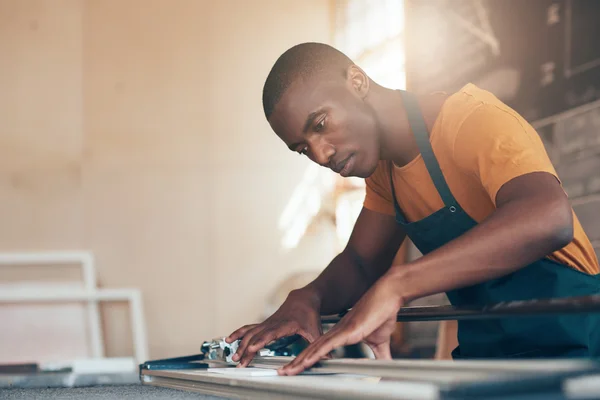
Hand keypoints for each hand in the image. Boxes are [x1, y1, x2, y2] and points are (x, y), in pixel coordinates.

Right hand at [225, 288, 322, 366]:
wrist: (303, 299)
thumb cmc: (309, 314)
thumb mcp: (315, 330)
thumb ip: (319, 345)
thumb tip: (329, 357)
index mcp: (285, 324)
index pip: (271, 333)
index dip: (261, 340)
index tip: (252, 348)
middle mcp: (273, 323)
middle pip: (256, 336)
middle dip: (246, 349)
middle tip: (239, 361)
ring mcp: (266, 322)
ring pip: (250, 332)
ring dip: (240, 344)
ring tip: (233, 356)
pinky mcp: (263, 323)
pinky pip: (248, 327)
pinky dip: (238, 333)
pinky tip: (229, 339)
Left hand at [277, 275, 401, 375]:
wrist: (389, 294)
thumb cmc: (384, 313)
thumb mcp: (381, 341)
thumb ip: (381, 356)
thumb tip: (386, 368)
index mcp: (342, 334)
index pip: (320, 350)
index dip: (308, 359)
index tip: (297, 368)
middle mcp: (337, 332)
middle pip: (311, 350)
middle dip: (297, 363)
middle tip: (283, 372)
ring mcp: (340, 331)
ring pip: (314, 349)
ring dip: (300, 361)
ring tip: (286, 371)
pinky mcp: (347, 330)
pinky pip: (327, 344)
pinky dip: (315, 354)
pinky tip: (305, 361)